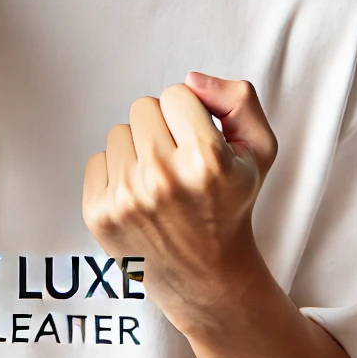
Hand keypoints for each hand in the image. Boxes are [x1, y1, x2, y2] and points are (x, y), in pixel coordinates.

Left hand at [81, 73, 279, 338]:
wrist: (207, 277)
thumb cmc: (231, 206)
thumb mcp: (259, 151)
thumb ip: (239, 100)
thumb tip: (191, 80)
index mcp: (206, 159)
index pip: (177, 93)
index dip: (190, 115)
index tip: (198, 144)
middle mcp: (163, 178)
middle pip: (143, 106)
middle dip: (162, 128)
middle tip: (179, 164)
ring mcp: (127, 197)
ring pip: (119, 132)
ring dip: (138, 151)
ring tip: (160, 184)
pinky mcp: (99, 213)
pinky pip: (97, 159)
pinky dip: (117, 174)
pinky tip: (140, 200)